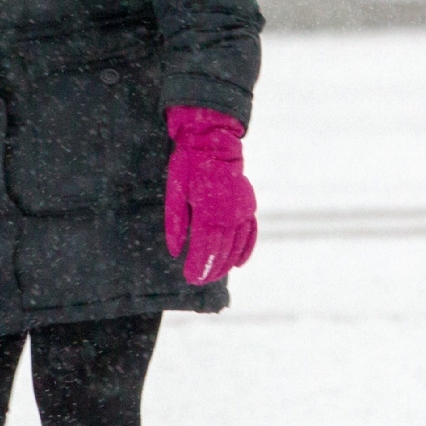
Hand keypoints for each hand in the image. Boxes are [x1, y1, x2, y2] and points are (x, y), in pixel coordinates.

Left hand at [163, 106, 257, 285]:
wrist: (215, 144)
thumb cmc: (189, 166)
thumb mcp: (175, 191)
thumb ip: (176, 223)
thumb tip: (176, 252)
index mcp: (209, 210)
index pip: (206, 248)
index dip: (199, 266)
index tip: (191, 279)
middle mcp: (230, 214)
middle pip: (221, 251)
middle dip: (210, 269)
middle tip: (199, 281)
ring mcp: (243, 210)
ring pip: (237, 246)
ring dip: (226, 263)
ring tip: (214, 276)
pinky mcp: (249, 206)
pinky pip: (251, 233)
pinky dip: (246, 250)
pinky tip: (239, 263)